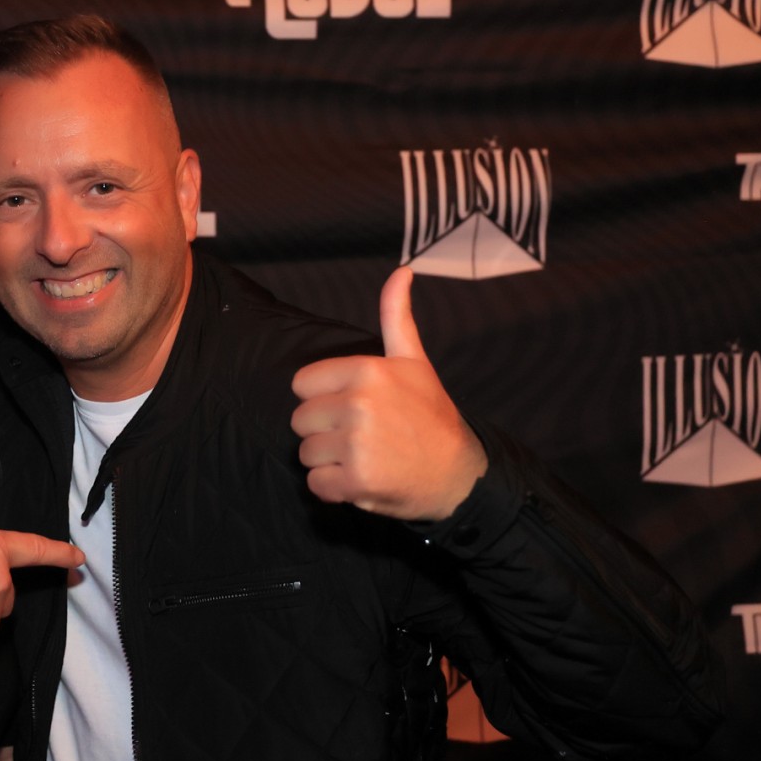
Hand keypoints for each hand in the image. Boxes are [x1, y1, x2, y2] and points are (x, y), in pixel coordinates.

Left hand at [290, 267, 487, 520]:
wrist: (459, 475)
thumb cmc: (431, 417)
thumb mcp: (414, 362)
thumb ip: (396, 317)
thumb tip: (401, 271)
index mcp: (367, 371)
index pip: (302, 385)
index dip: (324, 399)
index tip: (355, 408)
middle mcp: (359, 404)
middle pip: (300, 420)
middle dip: (325, 433)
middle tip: (363, 437)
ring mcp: (357, 444)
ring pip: (305, 453)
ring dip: (329, 462)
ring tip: (365, 458)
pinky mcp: (356, 481)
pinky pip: (316, 484)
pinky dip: (334, 490)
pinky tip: (362, 481)